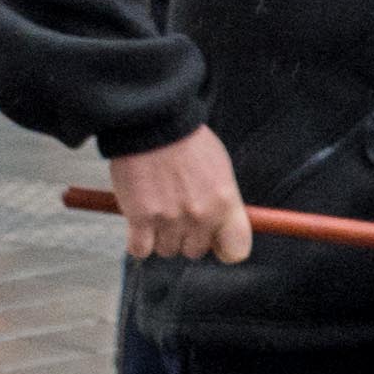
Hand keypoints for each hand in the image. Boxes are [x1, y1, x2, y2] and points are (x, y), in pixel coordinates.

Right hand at [110, 123, 250, 264]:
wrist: (153, 123)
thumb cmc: (186, 141)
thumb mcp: (220, 169)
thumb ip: (223, 201)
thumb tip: (223, 225)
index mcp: (226, 203)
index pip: (236, 250)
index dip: (223, 248)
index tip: (214, 241)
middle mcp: (201, 216)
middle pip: (194, 251)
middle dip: (184, 236)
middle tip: (175, 212)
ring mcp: (170, 219)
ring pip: (166, 250)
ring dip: (159, 236)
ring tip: (156, 208)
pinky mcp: (140, 219)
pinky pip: (140, 250)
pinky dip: (137, 240)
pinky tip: (138, 220)